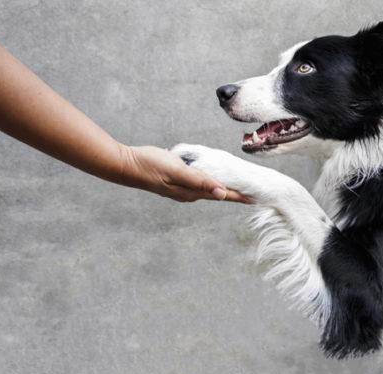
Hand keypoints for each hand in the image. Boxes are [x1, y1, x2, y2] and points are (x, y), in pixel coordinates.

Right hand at [121, 145, 249, 202]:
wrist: (126, 165)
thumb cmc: (150, 166)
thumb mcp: (178, 171)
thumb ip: (200, 181)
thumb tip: (222, 192)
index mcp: (191, 192)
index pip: (222, 195)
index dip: (239, 196)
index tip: (256, 198)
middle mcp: (188, 193)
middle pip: (218, 193)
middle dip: (235, 193)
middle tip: (252, 191)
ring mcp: (181, 188)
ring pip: (208, 188)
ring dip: (223, 186)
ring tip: (238, 184)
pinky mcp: (176, 180)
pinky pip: (198, 181)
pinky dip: (209, 179)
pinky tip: (212, 174)